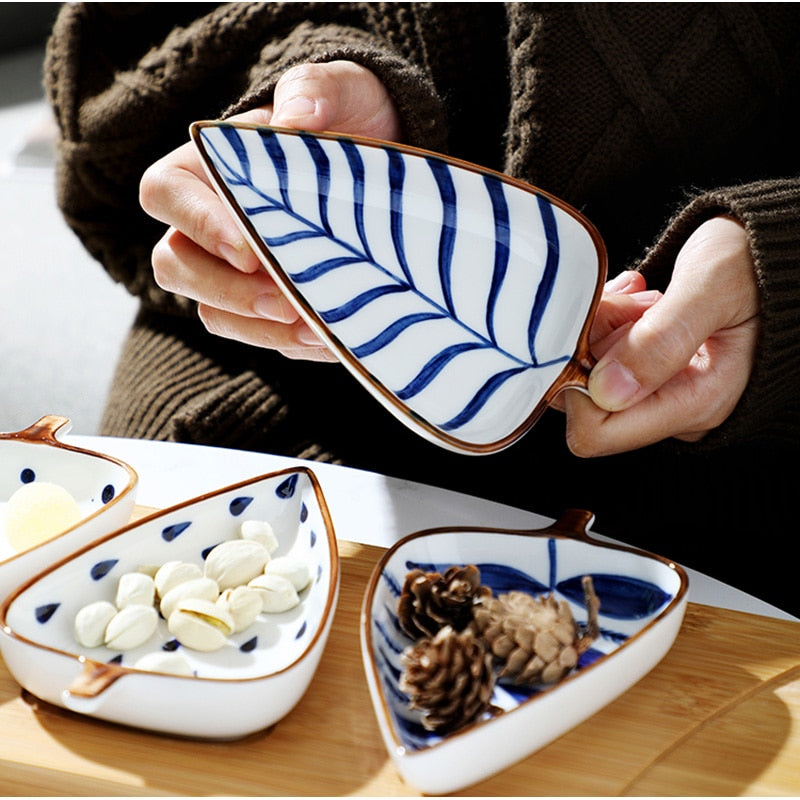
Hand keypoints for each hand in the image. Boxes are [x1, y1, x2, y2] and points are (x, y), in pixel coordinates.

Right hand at [140, 61, 400, 360]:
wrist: (383, 167)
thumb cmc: (348, 119)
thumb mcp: (342, 91)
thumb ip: (315, 93)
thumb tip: (296, 118)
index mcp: (206, 167)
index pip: (166, 194)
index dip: (199, 225)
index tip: (250, 251)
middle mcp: (206, 224)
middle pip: (175, 265)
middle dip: (228, 291)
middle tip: (286, 301)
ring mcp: (232, 271)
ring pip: (213, 313)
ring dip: (260, 328)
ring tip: (316, 328)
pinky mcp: (265, 306)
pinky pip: (260, 337)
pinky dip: (290, 344)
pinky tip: (331, 337)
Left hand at [563, 215, 759, 455]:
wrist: (779, 249)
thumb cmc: (758, 263)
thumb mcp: (712, 288)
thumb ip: (662, 339)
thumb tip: (606, 389)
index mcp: (695, 403)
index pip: (595, 433)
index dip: (574, 386)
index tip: (593, 333)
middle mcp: (673, 407)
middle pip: (586, 400)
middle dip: (593, 345)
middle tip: (630, 303)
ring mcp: (661, 389)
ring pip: (590, 371)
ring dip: (603, 326)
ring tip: (643, 297)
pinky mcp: (651, 370)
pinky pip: (603, 354)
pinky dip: (609, 321)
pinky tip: (638, 299)